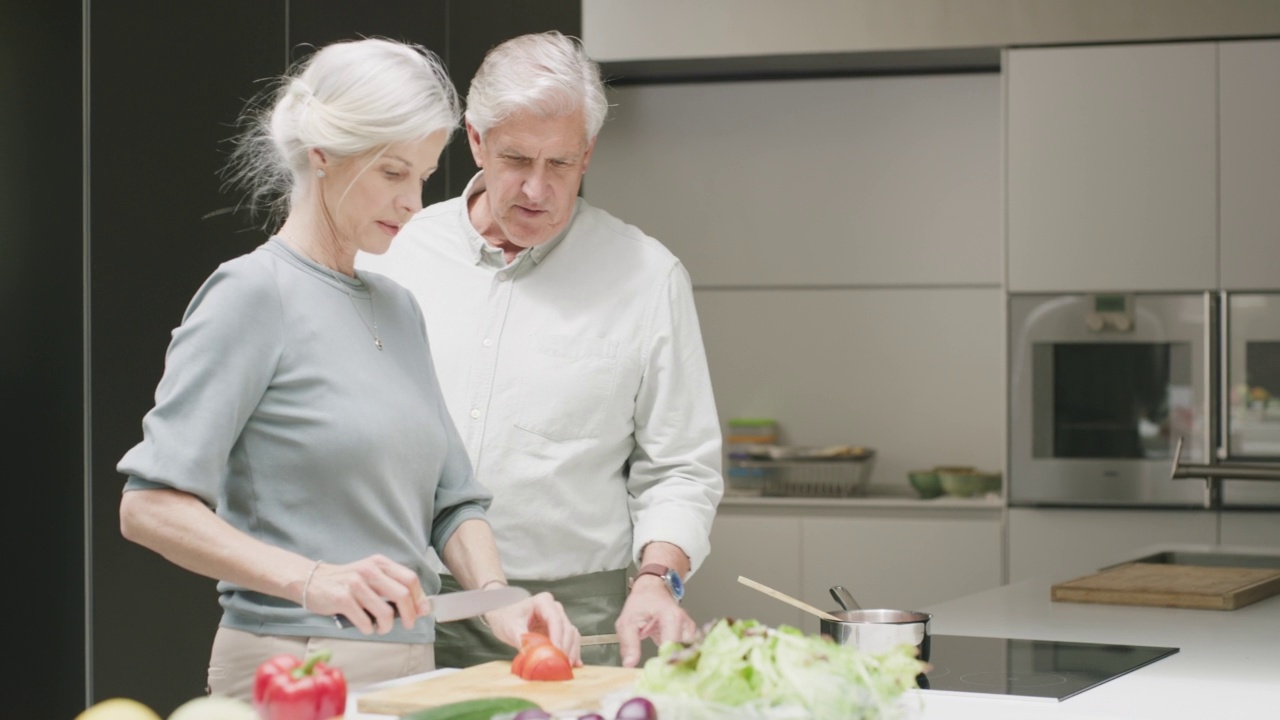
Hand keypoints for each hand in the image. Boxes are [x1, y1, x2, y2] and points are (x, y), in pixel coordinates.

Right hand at [302, 554, 431, 634]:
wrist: (311, 580)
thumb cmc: (345, 581)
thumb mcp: (370, 574)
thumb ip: (392, 585)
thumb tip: (419, 606)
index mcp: (379, 563)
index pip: (410, 579)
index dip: (420, 597)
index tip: (422, 611)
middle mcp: (369, 571)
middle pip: (403, 595)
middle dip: (410, 615)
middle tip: (408, 624)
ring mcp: (355, 584)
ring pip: (386, 612)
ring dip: (387, 626)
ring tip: (381, 628)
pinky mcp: (342, 599)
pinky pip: (365, 621)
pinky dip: (368, 628)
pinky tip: (365, 626)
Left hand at [485, 591, 581, 665]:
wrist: (502, 615)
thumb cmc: (505, 617)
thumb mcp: (510, 628)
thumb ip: (521, 639)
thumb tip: (531, 654)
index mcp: (543, 602)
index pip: (555, 619)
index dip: (558, 637)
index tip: (558, 652)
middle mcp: (554, 608)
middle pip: (566, 627)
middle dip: (566, 646)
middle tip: (563, 663)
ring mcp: (558, 618)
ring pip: (571, 633)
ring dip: (572, 650)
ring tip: (568, 665)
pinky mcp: (558, 629)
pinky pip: (570, 639)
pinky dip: (572, 650)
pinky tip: (575, 662)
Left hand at [615, 577, 697, 667]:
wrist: (652, 590)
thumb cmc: (641, 603)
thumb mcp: (627, 622)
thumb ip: (628, 643)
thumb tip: (629, 664)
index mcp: (671, 617)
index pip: (673, 646)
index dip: (666, 662)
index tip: (657, 673)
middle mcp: (685, 623)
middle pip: (685, 653)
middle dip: (674, 666)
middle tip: (661, 675)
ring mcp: (691, 629)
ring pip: (689, 654)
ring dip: (677, 663)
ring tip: (665, 670)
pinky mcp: (691, 635)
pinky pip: (688, 652)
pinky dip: (680, 659)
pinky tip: (670, 664)